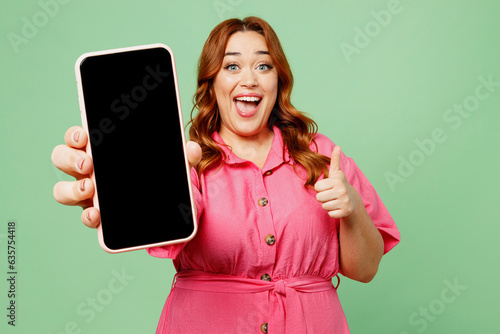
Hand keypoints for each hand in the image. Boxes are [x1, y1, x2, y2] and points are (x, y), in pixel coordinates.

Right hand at [51, 126, 202, 227]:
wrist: (169, 211)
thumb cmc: (161, 178)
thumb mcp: (174, 165)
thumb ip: (182, 156)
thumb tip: (190, 148)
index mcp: (103, 151)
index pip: (79, 138)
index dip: (75, 135)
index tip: (84, 136)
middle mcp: (90, 171)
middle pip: (63, 159)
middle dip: (70, 159)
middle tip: (88, 163)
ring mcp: (91, 196)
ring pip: (64, 190)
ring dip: (71, 189)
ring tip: (90, 188)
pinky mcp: (99, 218)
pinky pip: (86, 217)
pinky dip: (88, 217)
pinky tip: (97, 216)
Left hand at [314, 146, 361, 218]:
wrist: (352, 200)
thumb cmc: (339, 185)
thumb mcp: (336, 173)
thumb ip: (335, 160)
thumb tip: (338, 146)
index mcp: (337, 180)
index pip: (317, 187)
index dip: (320, 187)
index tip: (328, 187)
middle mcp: (342, 190)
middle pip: (319, 197)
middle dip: (323, 197)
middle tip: (330, 194)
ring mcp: (344, 202)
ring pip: (324, 206)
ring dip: (327, 204)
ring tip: (334, 200)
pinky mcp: (345, 212)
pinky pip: (330, 214)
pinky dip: (332, 212)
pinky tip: (338, 207)